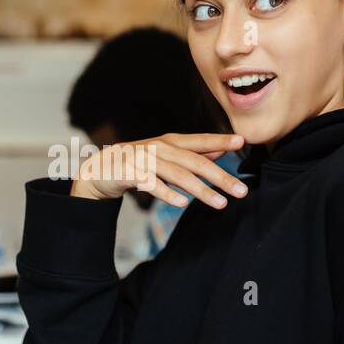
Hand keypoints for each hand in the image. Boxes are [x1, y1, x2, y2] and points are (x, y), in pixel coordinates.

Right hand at [70, 132, 246, 209]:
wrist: (100, 170)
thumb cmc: (139, 163)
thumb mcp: (168, 155)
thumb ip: (194, 152)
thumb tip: (222, 149)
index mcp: (170, 142)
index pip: (200, 141)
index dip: (220, 140)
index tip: (243, 142)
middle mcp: (159, 148)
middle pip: (194, 162)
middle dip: (220, 177)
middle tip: (241, 191)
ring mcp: (144, 160)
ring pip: (177, 175)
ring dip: (200, 190)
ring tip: (220, 204)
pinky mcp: (129, 173)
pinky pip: (150, 184)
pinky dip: (166, 193)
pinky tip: (182, 204)